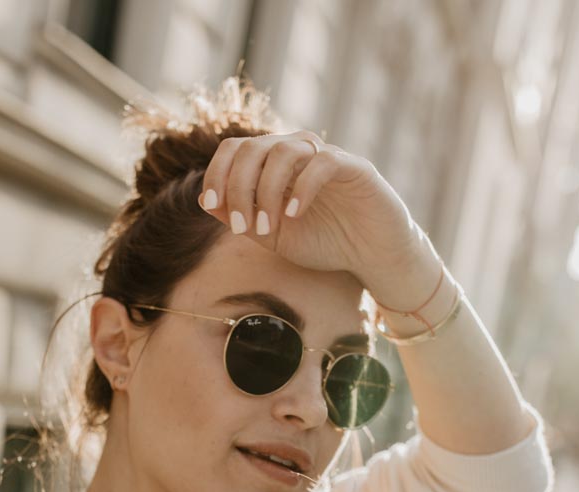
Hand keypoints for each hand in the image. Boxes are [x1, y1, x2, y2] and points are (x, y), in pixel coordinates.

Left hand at [196, 130, 437, 294]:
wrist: (372, 255)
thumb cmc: (325, 242)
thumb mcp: (271, 235)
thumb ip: (240, 216)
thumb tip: (206, 200)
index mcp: (273, 164)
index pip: (234, 149)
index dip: (216, 173)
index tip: (211, 206)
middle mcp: (298, 152)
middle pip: (252, 147)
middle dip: (238, 188)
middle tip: (241, 228)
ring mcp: (326, 155)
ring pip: (283, 151)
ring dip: (265, 192)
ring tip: (267, 227)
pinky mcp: (353, 167)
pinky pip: (321, 162)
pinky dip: (301, 188)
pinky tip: (294, 214)